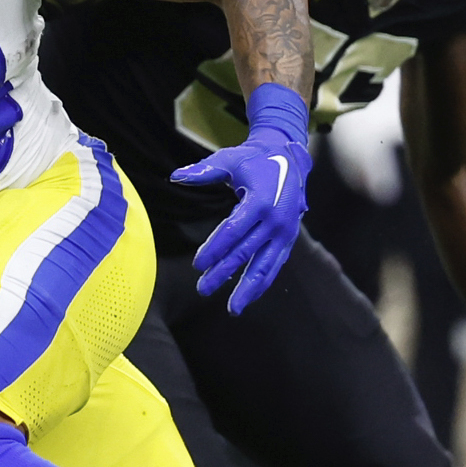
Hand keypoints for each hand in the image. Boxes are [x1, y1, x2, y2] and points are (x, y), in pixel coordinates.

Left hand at [173, 127, 309, 312]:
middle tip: (202, 289)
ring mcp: (285, 232)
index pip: (233, 230)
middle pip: (245, 252)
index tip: (198, 264)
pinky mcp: (289, 239)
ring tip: (232, 309)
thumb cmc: (253, 160)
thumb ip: (203, 171)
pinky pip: (274, 265)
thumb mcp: (229, 160)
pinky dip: (262, 282)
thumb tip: (175, 176)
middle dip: (223, 272)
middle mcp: (276, 219)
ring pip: (264, 265)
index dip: (214, 248)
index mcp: (260, 200)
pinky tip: (248, 297)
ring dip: (247, 288)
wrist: (289, 158)